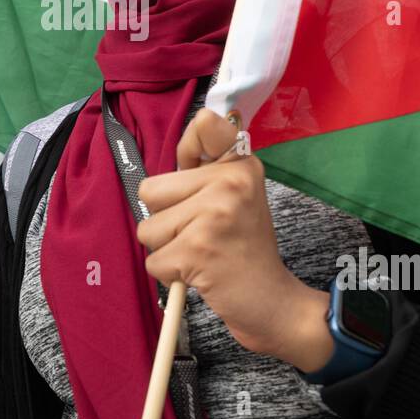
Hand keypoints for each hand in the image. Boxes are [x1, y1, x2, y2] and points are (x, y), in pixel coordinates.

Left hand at [137, 108, 333, 372]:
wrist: (272, 300)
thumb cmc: (242, 247)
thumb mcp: (233, 196)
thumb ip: (205, 163)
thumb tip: (200, 118)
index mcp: (240, 164)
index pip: (202, 126)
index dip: (188, 156)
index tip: (201, 173)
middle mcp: (231, 181)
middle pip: (150, 190)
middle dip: (165, 219)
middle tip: (201, 234)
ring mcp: (215, 214)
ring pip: (147, 229)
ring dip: (167, 250)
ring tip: (201, 254)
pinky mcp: (198, 249)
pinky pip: (154, 261)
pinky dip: (170, 275)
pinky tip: (201, 273)